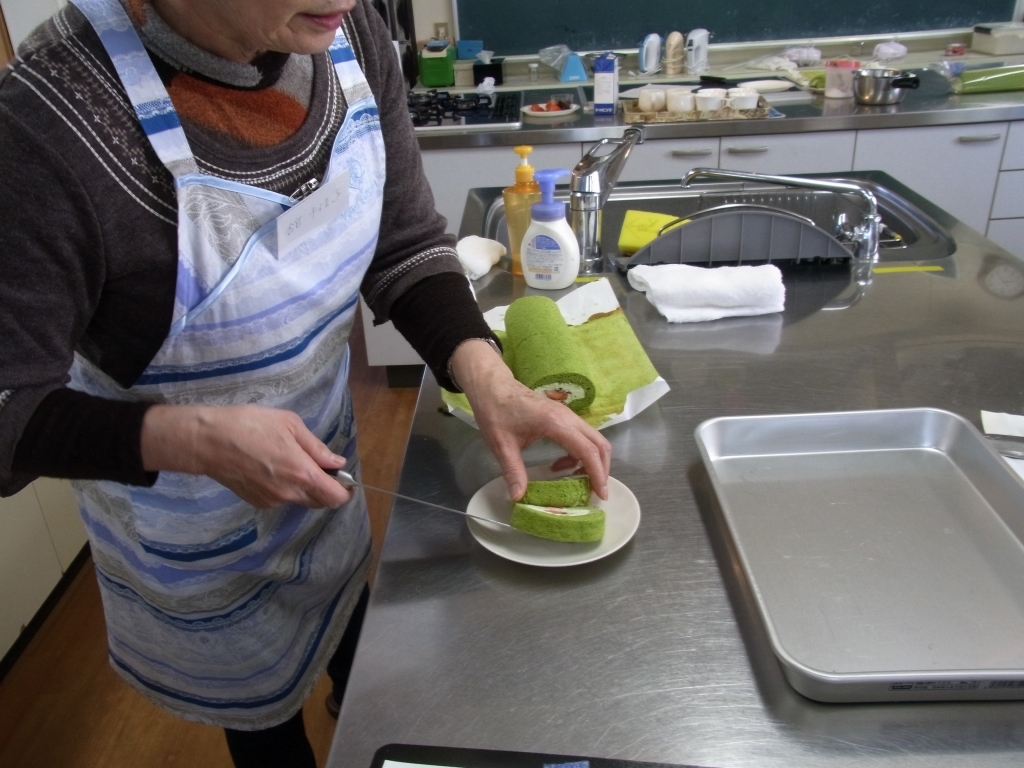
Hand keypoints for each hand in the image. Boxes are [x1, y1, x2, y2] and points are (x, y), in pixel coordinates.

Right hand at [141, 404, 351, 508]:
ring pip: (301, 500)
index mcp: (302, 474)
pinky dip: (286, 488)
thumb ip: (316, 447)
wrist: (208, 442)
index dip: (344, 489)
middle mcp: (289, 494)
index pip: (336, 498)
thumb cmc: (250, 425)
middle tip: (317, 464)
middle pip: (321, 502)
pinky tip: (272, 467)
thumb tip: (337, 463)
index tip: (342, 476)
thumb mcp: (290, 425)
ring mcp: (272, 501)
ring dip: (305, 487)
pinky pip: (282, 499)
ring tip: (290, 460)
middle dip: (326, 488)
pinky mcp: (257, 502)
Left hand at [451, 340, 611, 500]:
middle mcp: (568, 417)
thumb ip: (513, 471)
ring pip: (594, 439)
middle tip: (594, 492)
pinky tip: (560, 465)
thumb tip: (517, 497)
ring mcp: (567, 415)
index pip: (587, 450)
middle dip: (602, 469)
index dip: (597, 474)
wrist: (492, 386)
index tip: (601, 494)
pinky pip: (582, 436)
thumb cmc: (495, 411)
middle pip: (600, 444)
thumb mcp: (501, 445)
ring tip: (576, 481)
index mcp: (555, 423)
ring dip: (593, 461)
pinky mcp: (563, 416)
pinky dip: (581, 454)